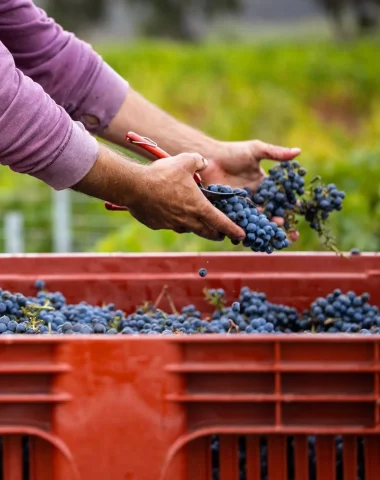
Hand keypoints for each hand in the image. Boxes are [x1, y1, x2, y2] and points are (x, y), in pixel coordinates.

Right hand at [127, 153, 245, 241]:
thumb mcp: (185, 161)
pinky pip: (170, 225)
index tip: (241, 236)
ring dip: (195, 227)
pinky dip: (173, 220)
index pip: (221, 222)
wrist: (134, 187)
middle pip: (207, 232)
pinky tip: (169, 211)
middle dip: (217, 234)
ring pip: (188, 229)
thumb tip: (203, 162)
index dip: (233, 230)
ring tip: (195, 220)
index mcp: (199, 207)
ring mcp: (172, 224)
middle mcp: (187, 220)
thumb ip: (198, 161)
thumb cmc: (162, 174)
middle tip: (221, 234)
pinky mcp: (158, 225)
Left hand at [201, 139, 301, 240]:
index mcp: (264, 185)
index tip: (299, 209)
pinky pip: (239, 223)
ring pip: (256, 221)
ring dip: (265, 228)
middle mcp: (255, 198)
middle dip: (280, 222)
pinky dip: (245, 230)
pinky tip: (251, 235)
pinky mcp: (229, 211)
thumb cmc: (232, 153)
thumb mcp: (256, 150)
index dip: (290, 204)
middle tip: (286, 227)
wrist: (208, 159)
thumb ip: (276, 153)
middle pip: (271, 213)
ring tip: (270, 231)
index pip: (280, 197)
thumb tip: (298, 151)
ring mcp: (242, 206)